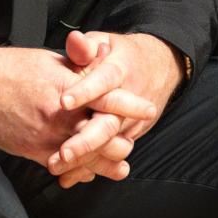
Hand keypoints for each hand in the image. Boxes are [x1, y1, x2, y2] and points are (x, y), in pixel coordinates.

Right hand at [0, 37, 153, 171]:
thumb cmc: (11, 67)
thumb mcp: (49, 59)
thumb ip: (78, 62)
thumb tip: (103, 54)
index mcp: (68, 85)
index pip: (109, 97)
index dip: (131, 105)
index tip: (148, 109)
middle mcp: (61, 113)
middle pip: (103, 134)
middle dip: (121, 141)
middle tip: (131, 142)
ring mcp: (47, 135)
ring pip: (86, 156)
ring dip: (104, 162)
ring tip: (120, 165)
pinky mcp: (33, 151)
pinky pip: (63, 166)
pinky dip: (78, 170)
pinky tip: (87, 172)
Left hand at [46, 31, 183, 187]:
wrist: (159, 67)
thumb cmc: (122, 55)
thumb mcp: (105, 42)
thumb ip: (86, 46)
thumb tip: (75, 41)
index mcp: (119, 72)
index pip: (103, 82)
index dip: (84, 91)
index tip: (63, 102)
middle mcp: (128, 101)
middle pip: (108, 124)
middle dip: (86, 140)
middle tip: (62, 152)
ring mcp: (129, 122)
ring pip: (108, 146)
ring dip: (84, 159)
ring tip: (57, 165)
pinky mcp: (129, 136)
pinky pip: (110, 156)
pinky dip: (90, 168)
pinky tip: (69, 176)